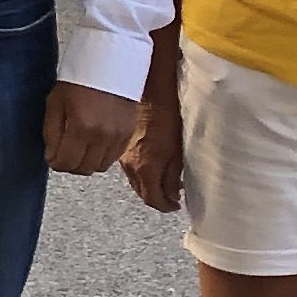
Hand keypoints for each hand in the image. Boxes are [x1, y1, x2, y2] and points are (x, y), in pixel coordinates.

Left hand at [43, 83, 141, 176]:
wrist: (109, 63)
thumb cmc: (79, 80)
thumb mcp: (55, 103)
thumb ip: (51, 133)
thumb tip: (51, 156)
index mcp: (81, 127)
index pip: (65, 163)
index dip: (54, 162)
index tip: (51, 156)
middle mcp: (102, 136)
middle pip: (83, 169)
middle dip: (69, 164)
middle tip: (63, 152)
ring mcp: (118, 136)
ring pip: (99, 167)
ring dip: (86, 162)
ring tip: (78, 148)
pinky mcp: (128, 133)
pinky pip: (113, 158)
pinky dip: (101, 156)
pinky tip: (93, 143)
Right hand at [117, 96, 183, 212]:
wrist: (147, 91)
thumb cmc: (165, 113)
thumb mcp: (176, 149)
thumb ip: (172, 175)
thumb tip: (172, 194)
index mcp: (146, 168)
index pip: (153, 199)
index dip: (166, 206)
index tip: (175, 206)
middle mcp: (131, 166)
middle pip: (142, 193)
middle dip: (157, 198)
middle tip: (171, 198)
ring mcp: (123, 157)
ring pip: (135, 182)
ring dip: (149, 186)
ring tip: (165, 182)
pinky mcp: (121, 147)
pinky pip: (130, 169)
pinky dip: (141, 174)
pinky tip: (152, 166)